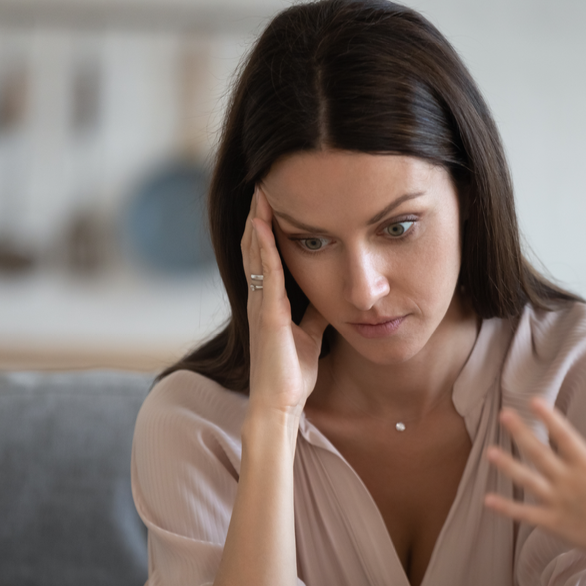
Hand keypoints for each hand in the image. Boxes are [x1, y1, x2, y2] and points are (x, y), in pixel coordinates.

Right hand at [241, 186, 327, 416]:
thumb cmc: (292, 374)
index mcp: (270, 301)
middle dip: (259, 215)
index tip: (274, 199)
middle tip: (264, 182)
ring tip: (260, 192)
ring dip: (257, 221)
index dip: (267, 227)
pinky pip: (265, 274)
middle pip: (255, 247)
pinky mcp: (268, 315)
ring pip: (256, 254)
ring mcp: (261, 304)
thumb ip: (315, 313)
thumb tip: (330, 295)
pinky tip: (262, 226)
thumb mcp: (310, 335)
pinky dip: (263, 248)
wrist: (281, 404)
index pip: (266, 255)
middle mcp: (260, 298)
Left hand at [484, 393, 585, 559]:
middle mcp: (569, 481)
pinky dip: (506, 509)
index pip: (564, 436)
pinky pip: (526, 514)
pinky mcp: (553, 522)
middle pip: (539, 453)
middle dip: (520, 433)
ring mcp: (559, 502)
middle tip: (504, 414)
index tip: (534, 400)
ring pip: (528, 481)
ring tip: (489, 452)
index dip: (549, 418)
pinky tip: (487, 500)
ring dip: (508, 466)